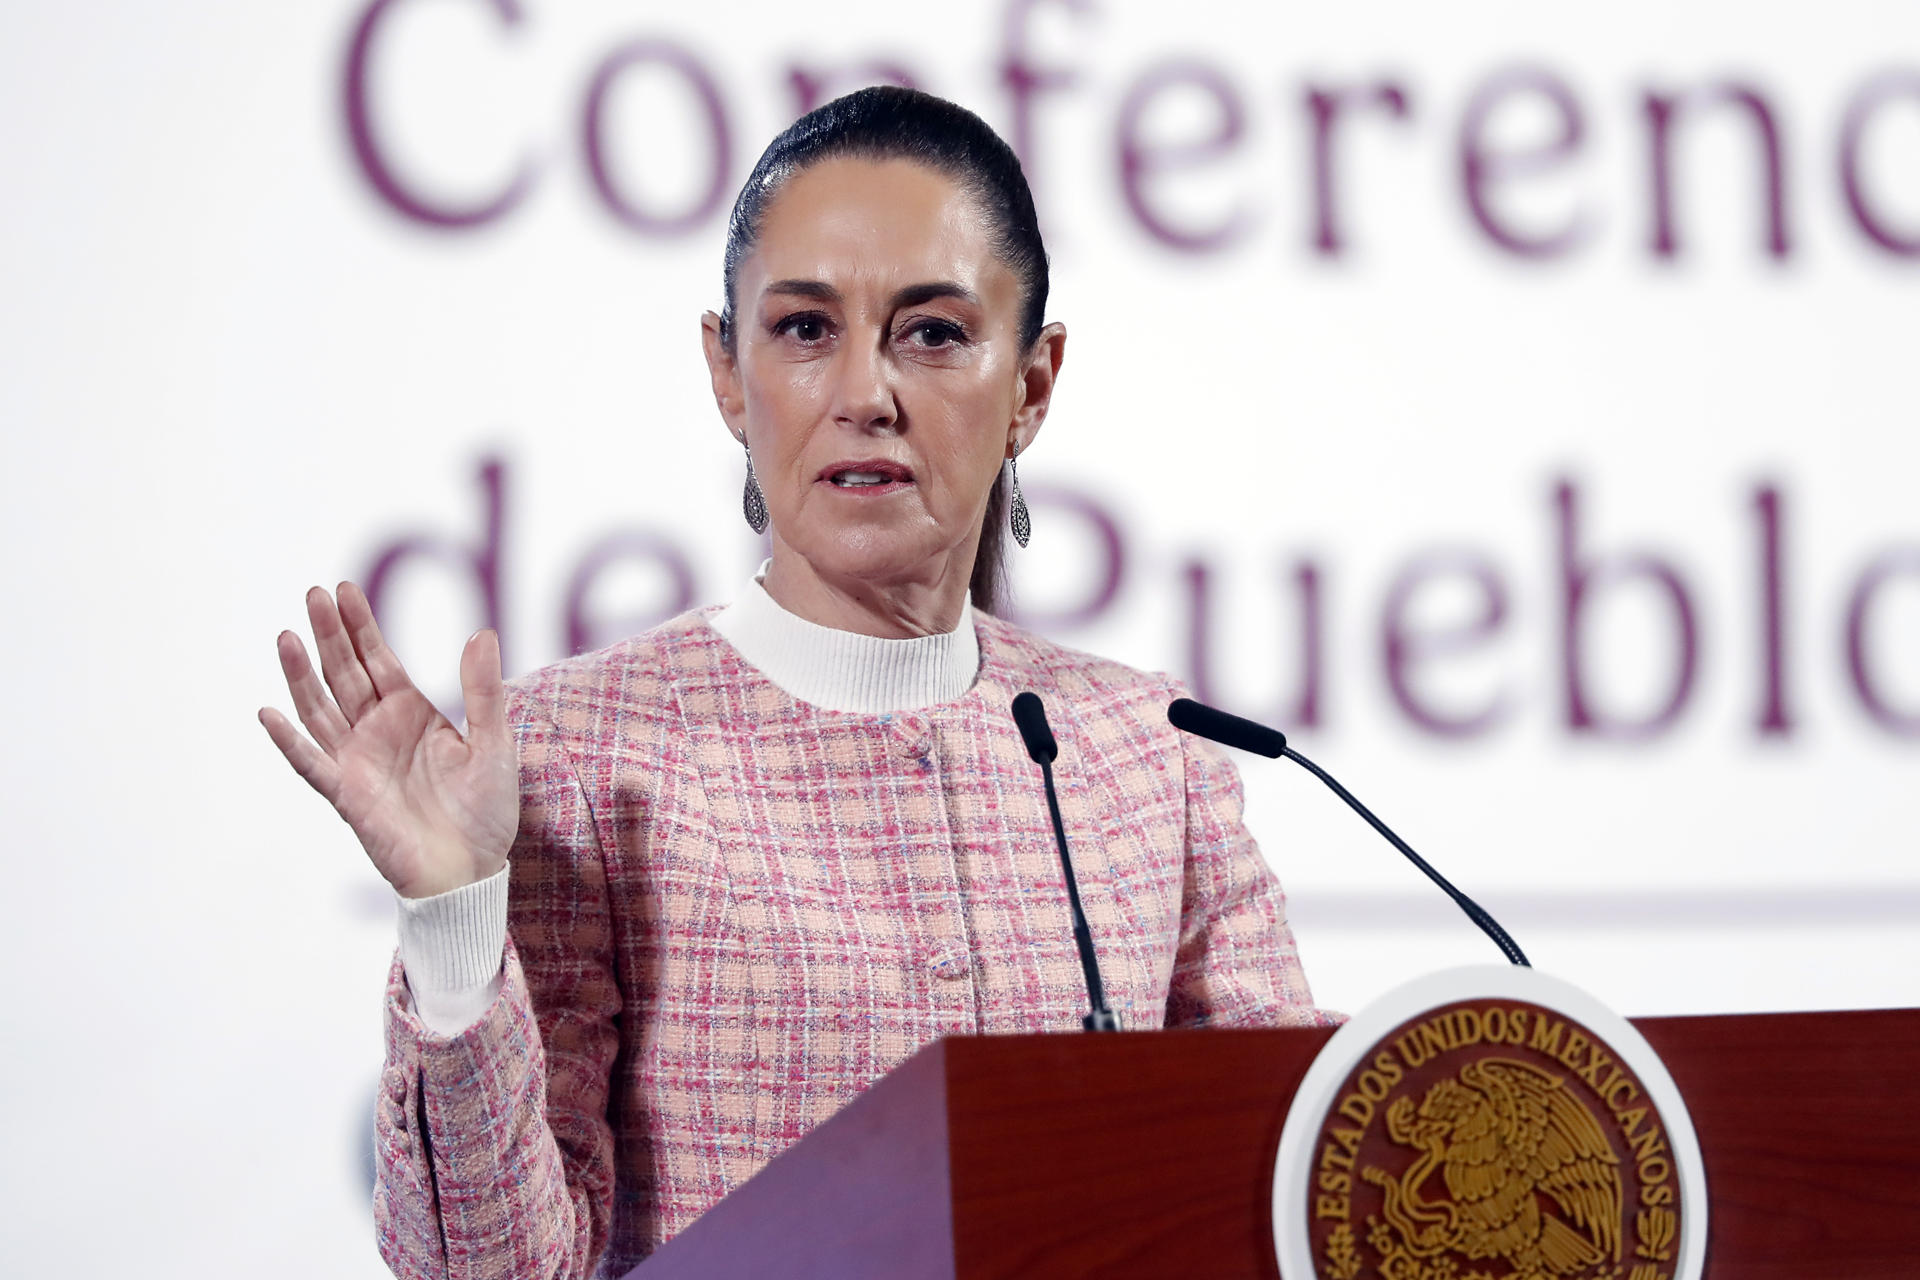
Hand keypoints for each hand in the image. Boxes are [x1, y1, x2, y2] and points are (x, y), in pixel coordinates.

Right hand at [259, 582, 518, 898]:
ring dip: (302, 676)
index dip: (360, 625)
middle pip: (344, 674)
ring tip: (287, 637)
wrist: (472, 869)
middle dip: (329, 635)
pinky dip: (289, 743)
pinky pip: (312, 765)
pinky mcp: (348, 795)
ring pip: (321, 709)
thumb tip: (482, 633)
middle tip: (312, 594)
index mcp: (410, 712)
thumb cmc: (485, 809)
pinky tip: (270, 714)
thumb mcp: (494, 743)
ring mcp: (358, 761)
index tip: (344, 588)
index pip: (378, 659)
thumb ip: (484, 691)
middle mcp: (377, 730)